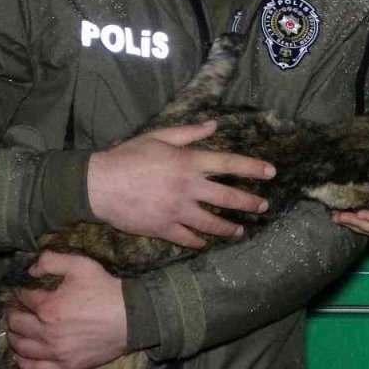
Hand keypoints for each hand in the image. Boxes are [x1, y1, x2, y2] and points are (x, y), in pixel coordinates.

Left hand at [3, 252, 126, 368]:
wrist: (131, 317)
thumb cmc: (106, 290)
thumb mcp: (81, 265)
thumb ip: (52, 261)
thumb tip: (31, 268)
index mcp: (48, 308)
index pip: (23, 298)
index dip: (19, 292)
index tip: (21, 290)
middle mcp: (47, 332)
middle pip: (17, 324)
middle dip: (12, 314)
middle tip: (14, 309)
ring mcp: (56, 352)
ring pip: (22, 348)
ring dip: (14, 337)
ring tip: (16, 330)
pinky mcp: (66, 365)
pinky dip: (24, 362)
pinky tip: (21, 356)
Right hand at [88, 120, 273, 247]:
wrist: (98, 185)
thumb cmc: (127, 156)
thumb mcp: (158, 137)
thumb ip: (189, 133)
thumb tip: (214, 126)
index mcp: (188, 162)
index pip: (229, 163)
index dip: (252, 167)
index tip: (271, 172)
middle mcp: (188, 187)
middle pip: (228, 196)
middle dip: (249, 202)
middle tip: (263, 206)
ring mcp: (177, 210)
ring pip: (212, 222)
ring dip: (230, 228)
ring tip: (241, 230)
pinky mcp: (163, 227)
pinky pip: (188, 237)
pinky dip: (200, 240)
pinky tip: (207, 242)